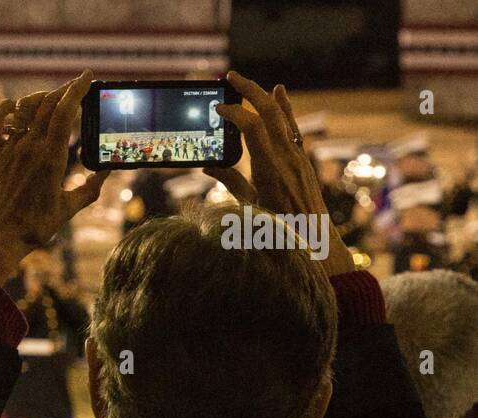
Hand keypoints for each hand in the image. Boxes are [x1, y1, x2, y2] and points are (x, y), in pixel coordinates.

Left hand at [0, 70, 108, 285]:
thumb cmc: (33, 227)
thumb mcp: (69, 209)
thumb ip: (91, 189)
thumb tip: (107, 173)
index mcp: (51, 158)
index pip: (65, 112)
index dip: (77, 89)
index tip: (87, 77)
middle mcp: (29, 148)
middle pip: (47, 104)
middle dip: (65, 90)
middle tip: (77, 86)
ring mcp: (9, 149)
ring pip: (24, 108)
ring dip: (40, 96)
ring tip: (52, 98)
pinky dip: (4, 108)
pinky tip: (15, 106)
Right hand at [206, 71, 355, 276]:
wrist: (312, 237)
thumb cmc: (278, 228)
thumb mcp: (249, 208)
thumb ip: (230, 183)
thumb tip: (207, 168)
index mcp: (270, 169)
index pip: (252, 128)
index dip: (234, 113)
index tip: (217, 107)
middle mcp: (286, 156)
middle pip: (268, 112)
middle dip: (249, 90)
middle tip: (230, 77)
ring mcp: (296, 155)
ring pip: (280, 115)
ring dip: (262, 95)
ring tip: (244, 82)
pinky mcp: (301, 157)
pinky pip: (292, 125)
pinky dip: (284, 106)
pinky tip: (278, 90)